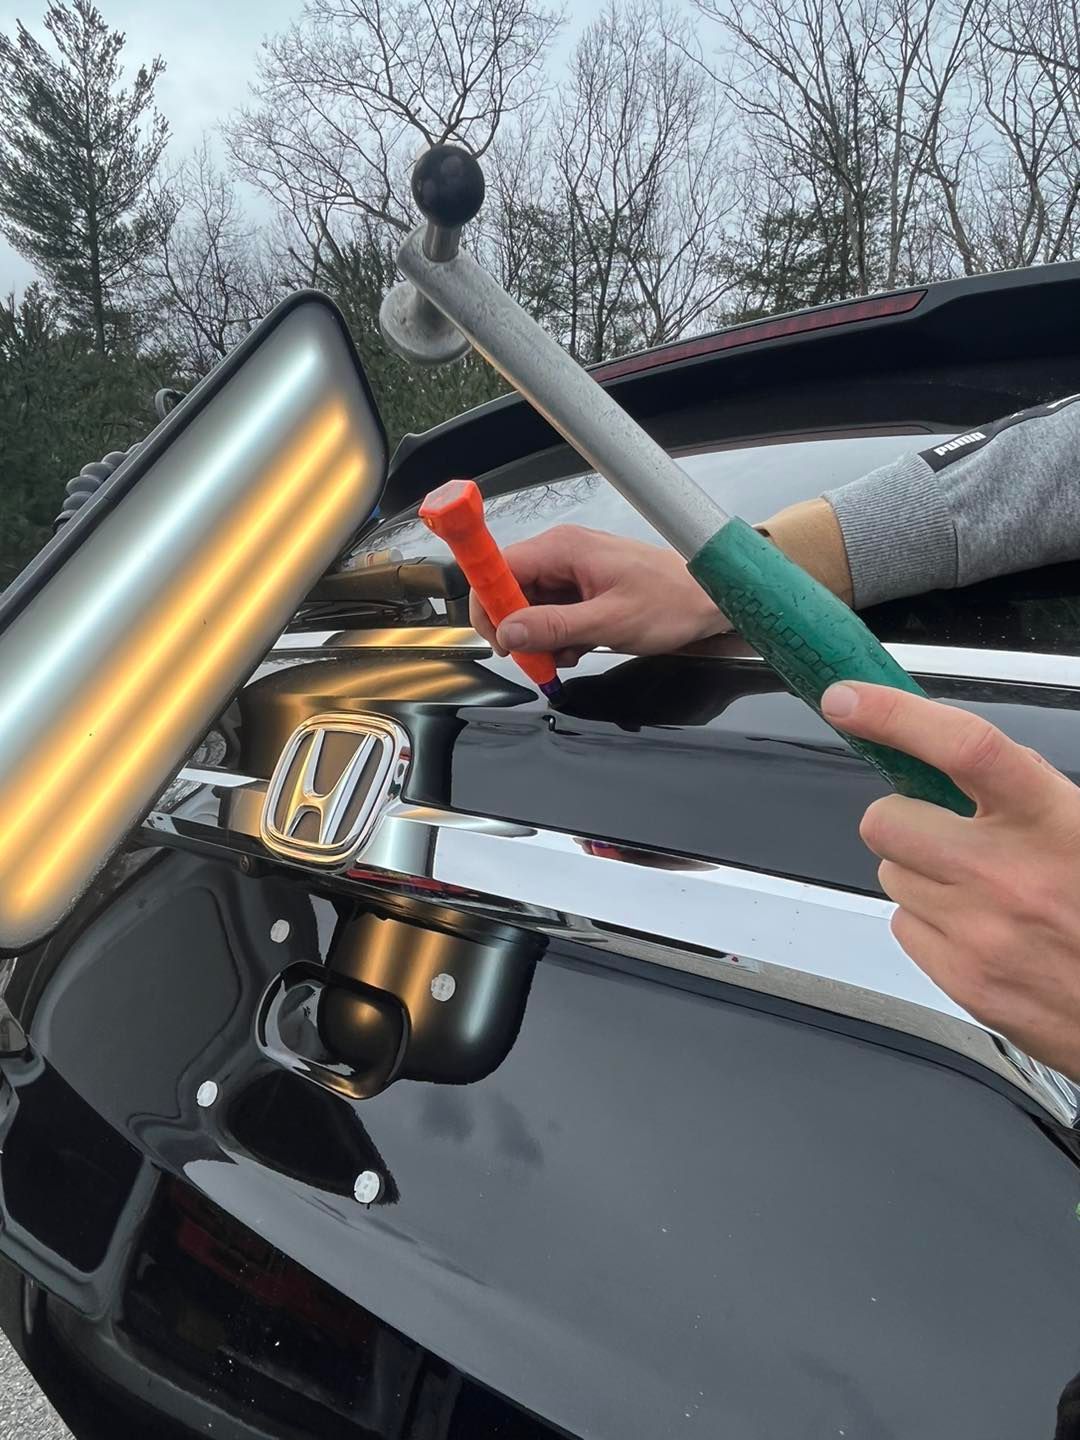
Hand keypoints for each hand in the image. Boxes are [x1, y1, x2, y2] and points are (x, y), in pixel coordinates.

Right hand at [468, 524, 728, 665]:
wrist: (711, 601)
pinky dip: (558, 637)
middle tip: (536, 659)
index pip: (499, 567)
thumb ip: (555, 627)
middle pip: (511, 589)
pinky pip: (552, 614)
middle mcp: (562, 553)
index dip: (489, 603)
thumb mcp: (610, 621)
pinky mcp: (583, 589)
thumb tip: (508, 633)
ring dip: (541, 638)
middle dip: (518, 628)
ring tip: (568, 655)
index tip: (496, 639)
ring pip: (531, 607)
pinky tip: (579, 649)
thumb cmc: (671, 603)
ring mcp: (572, 571)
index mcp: (563, 548)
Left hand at [822, 681, 1079, 1081]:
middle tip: (941, 831)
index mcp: (1052, 820)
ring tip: (980, 891)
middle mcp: (1009, 872)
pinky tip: (978, 930)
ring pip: (892, 874)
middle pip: (887, 820)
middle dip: (901, 819)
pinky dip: (930, 923)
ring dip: (921, 874)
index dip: (896, 716)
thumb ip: (1025, 789)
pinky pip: (903, 925)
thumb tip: (950, 755)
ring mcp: (980, 930)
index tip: (849, 698)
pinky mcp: (962, 978)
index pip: (963, 747)